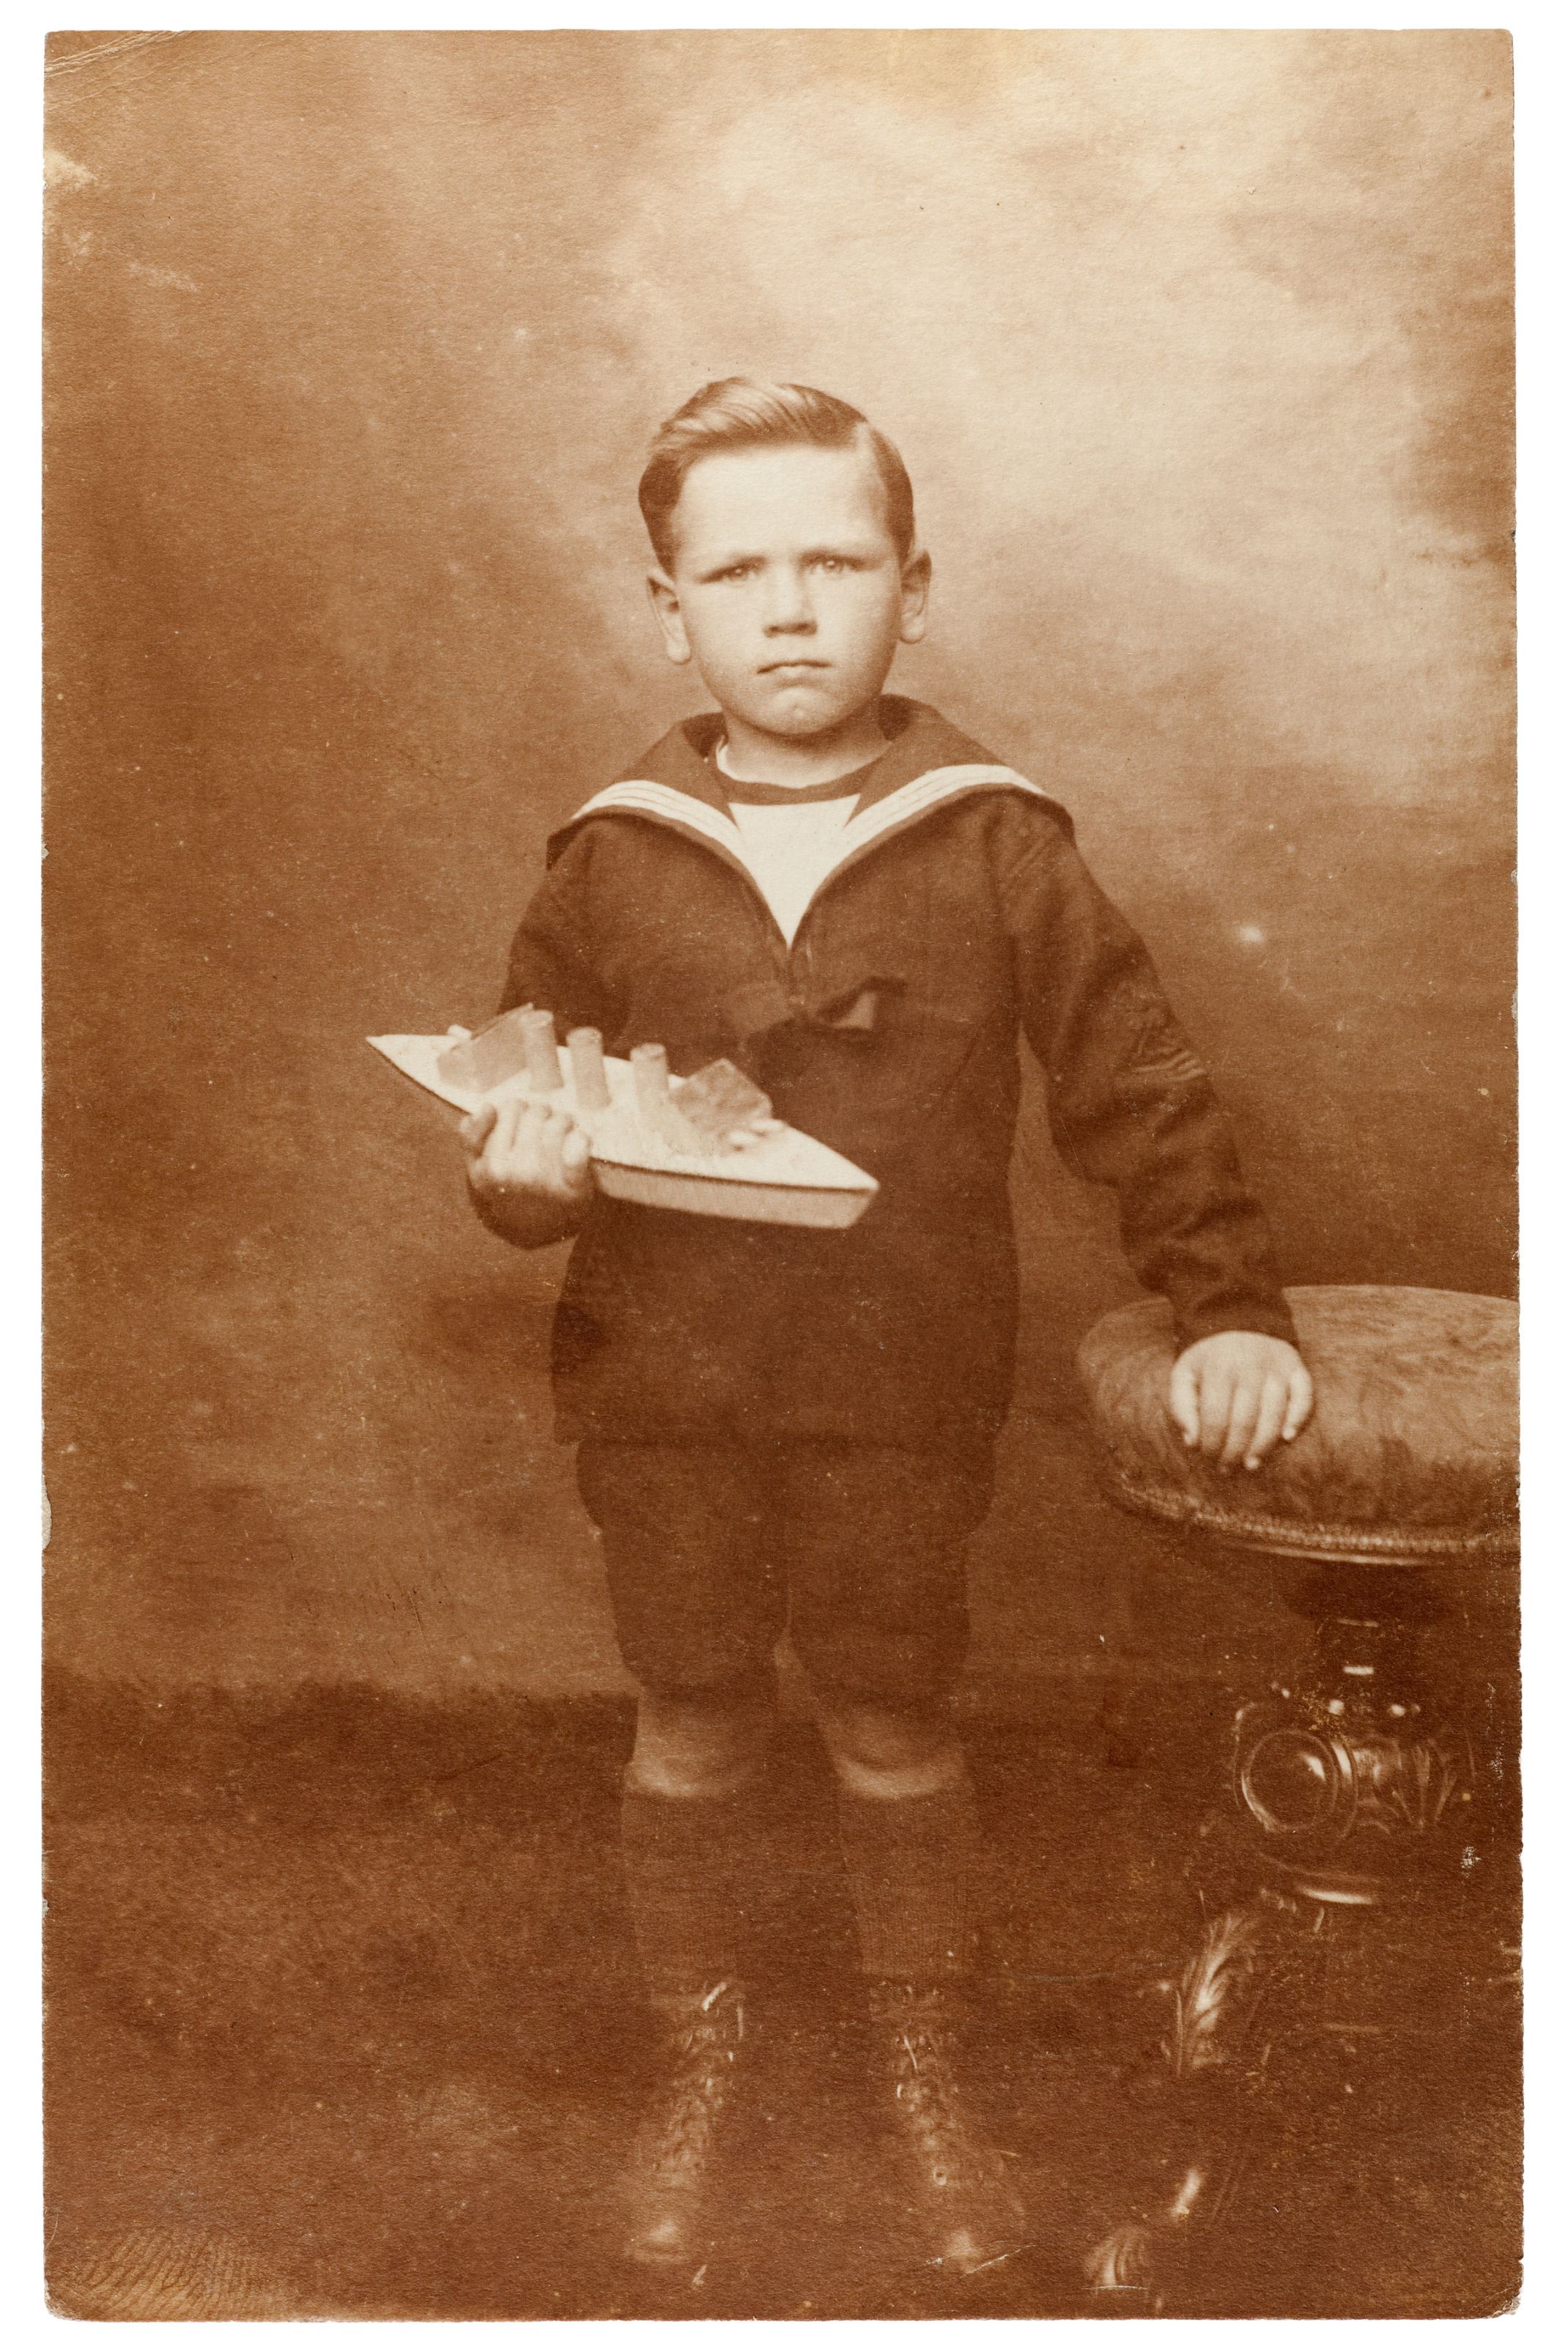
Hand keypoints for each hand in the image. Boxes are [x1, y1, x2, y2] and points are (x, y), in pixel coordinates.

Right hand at [459, 1095, 594, 1245]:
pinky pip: (580, 1145)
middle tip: (545, 1128)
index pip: (511, 1109)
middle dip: (542, 1115)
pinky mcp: (574, 1184)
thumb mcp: (479, 1170)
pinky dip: (581, 1140)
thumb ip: (473, 1139)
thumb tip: (485, 1108)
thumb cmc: (508, 1191)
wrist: (537, 1229)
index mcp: (490, 1166)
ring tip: (562, 1133)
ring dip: (563, 1122)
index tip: (525, 1123)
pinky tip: (579, 1140)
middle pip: (536, 1112)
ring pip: (559, 1121)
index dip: (520, 1111)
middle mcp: (516, 1171)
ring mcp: (546, 1177)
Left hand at [1168, 1331, 1313, 1471]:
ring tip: (1251, 1464)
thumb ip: (1181, 1405)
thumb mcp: (1184, 1374)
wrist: (1241, 1324)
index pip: (1215, 1415)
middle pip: (1245, 1420)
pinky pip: (1304, 1396)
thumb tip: (1191, 1441)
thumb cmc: (1210, 1360)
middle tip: (1227, 1468)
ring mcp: (1277, 1366)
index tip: (1207, 1457)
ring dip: (1263, 1445)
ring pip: (1274, 1414)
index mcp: (1219, 1365)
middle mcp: (1250, 1364)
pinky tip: (1287, 1437)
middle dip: (1234, 1450)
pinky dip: (1298, 1417)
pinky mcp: (1297, 1368)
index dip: (1211, 1442)